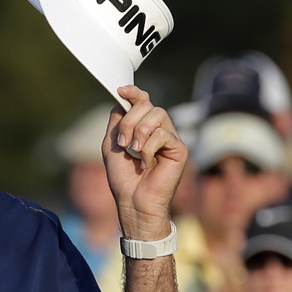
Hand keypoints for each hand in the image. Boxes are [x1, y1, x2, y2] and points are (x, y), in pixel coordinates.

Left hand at [103, 86, 187, 239]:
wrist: (133, 200)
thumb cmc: (123, 177)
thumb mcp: (112, 144)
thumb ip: (117, 121)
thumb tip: (122, 98)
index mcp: (143, 126)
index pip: (143, 101)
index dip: (134, 92)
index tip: (121, 90)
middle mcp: (159, 129)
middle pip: (147, 105)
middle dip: (129, 121)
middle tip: (123, 143)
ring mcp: (171, 138)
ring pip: (157, 115)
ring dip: (138, 133)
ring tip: (133, 152)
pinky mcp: (179, 149)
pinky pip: (163, 134)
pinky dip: (148, 148)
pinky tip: (146, 163)